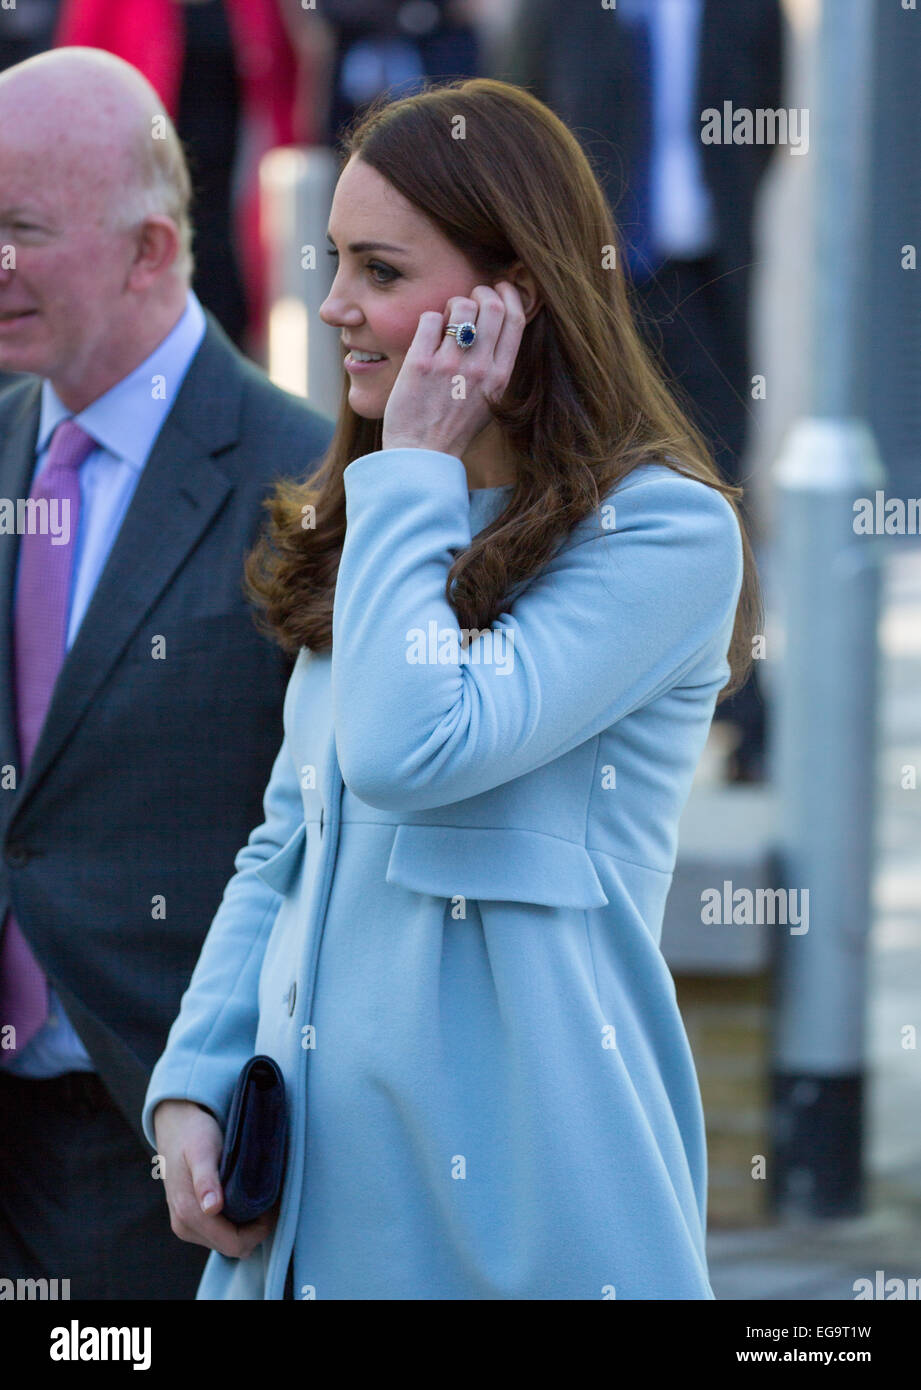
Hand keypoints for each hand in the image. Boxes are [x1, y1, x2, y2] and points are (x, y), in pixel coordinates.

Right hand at [153, 1098, 276, 1258]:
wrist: (175, 1124)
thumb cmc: (193, 1133)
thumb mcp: (203, 1150)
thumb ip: (206, 1180)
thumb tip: (211, 1208)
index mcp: (188, 1213)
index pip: (234, 1244)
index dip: (259, 1230)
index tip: (271, 1205)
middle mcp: (184, 1226)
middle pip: (232, 1246)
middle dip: (255, 1228)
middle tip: (268, 1199)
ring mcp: (185, 1225)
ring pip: (226, 1241)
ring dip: (246, 1224)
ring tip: (256, 1196)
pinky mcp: (188, 1220)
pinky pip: (219, 1233)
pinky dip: (235, 1221)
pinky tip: (242, 1198)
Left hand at [381, 281, 524, 456]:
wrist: (422, 454)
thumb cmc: (454, 428)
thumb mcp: (490, 400)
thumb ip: (496, 367)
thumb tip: (498, 327)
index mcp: (500, 377)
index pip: (516, 320)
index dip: (509, 295)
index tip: (500, 288)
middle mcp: (479, 369)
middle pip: (492, 305)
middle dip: (481, 292)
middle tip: (469, 299)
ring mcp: (450, 365)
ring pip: (460, 305)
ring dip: (453, 304)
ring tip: (445, 319)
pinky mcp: (420, 363)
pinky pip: (429, 319)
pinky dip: (429, 320)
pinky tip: (426, 336)